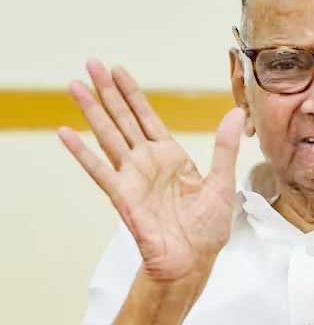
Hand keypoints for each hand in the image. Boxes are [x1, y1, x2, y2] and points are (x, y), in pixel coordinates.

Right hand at [59, 59, 244, 279]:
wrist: (193, 261)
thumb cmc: (207, 228)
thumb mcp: (222, 182)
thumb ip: (225, 147)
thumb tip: (236, 114)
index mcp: (171, 157)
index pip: (147, 117)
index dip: (133, 94)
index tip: (118, 71)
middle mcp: (148, 162)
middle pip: (123, 119)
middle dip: (108, 91)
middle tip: (91, 63)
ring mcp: (133, 177)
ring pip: (108, 136)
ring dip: (92, 111)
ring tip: (75, 85)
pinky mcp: (123, 195)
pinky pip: (99, 170)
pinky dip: (82, 152)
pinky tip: (66, 133)